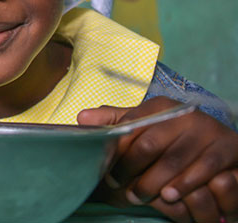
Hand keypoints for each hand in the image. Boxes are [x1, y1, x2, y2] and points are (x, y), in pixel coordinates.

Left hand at [79, 97, 237, 222]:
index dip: (115, 151)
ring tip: (137, 196)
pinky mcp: (226, 148)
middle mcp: (185, 115)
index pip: (131, 127)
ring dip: (153, 183)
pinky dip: (183, 186)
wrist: (220, 143)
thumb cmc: (173, 137)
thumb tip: (82, 118)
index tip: (103, 169)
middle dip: (130, 169)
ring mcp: (207, 131)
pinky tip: (168, 197)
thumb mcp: (145, 126)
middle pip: (149, 145)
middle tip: (119, 187)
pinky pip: (202, 170)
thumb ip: (115, 122)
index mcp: (161, 106)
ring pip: (173, 161)